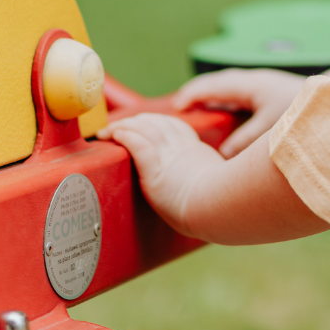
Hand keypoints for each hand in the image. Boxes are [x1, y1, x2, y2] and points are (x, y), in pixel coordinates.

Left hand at [99, 112, 222, 235]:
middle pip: (156, 122)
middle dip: (137, 120)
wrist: (217, 210)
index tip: (146, 123)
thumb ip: (210, 178)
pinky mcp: (154, 168)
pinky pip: (136, 144)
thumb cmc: (222, 205)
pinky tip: (114, 135)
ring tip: (108, 130)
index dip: (158, 122)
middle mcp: (180, 147)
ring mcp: (167, 156)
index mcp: (195, 151)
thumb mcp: (221, 181)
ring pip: (143, 128)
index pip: (175, 126)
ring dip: (123, 125)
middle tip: (122, 125)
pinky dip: (124, 135)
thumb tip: (215, 186)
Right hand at [172, 68, 305, 157]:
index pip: (212, 86)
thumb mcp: (272, 132)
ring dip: (213, 98)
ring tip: (197, 113)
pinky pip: (240, 95)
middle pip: (218, 83)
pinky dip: (227, 103)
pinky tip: (226, 117)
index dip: (191, 96)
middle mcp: (255, 81)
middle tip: (179, 108)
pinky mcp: (272, 94)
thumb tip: (223, 154)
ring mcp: (264, 86)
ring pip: (230, 88)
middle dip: (198, 94)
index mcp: (251, 84)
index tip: (175, 109)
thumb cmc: (305, 113)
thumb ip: (245, 143)